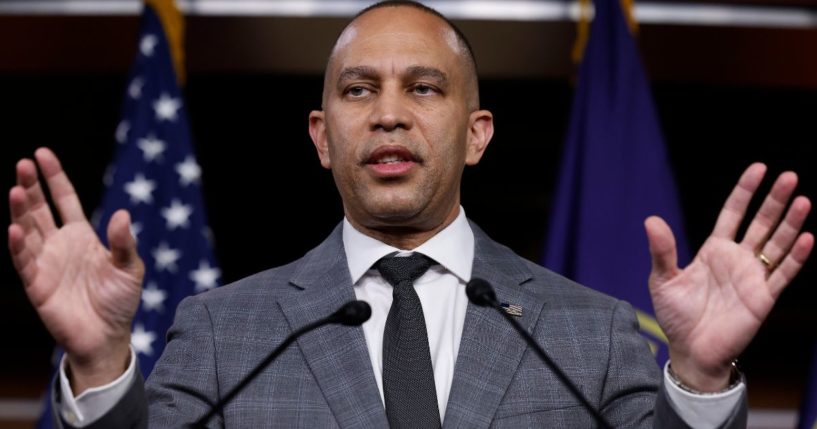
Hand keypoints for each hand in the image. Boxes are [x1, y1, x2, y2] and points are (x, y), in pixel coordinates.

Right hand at [8, 148, 143, 392]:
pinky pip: (24, 261)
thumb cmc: (119, 301)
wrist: (107, 336)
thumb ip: (124, 242)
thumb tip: (122, 214)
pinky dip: (18, 246)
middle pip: (40, 209)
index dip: (54, 177)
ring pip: (28, 230)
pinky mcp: (36, 284)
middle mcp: (59, 244)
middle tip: (23, 164)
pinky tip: (14, 229)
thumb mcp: (130, 268)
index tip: (42, 154)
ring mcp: (45, 262)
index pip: (64, 199)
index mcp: (81, 235)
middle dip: (31, 187)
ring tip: (15, 189)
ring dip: (21, 211)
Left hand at [645, 163, 812, 391]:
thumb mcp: (663, 280)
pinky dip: (795, 257)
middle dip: (774, 200)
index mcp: (714, 250)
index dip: (745, 191)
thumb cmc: (675, 315)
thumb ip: (662, 251)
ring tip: (803, 200)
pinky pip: (783, 274)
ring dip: (791, 223)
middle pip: (761, 223)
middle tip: (789, 176)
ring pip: (777, 244)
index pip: (733, 213)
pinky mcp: (763, 298)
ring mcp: (753, 277)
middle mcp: (737, 259)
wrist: (690, 350)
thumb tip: (650, 220)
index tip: (759, 168)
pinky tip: (806, 238)